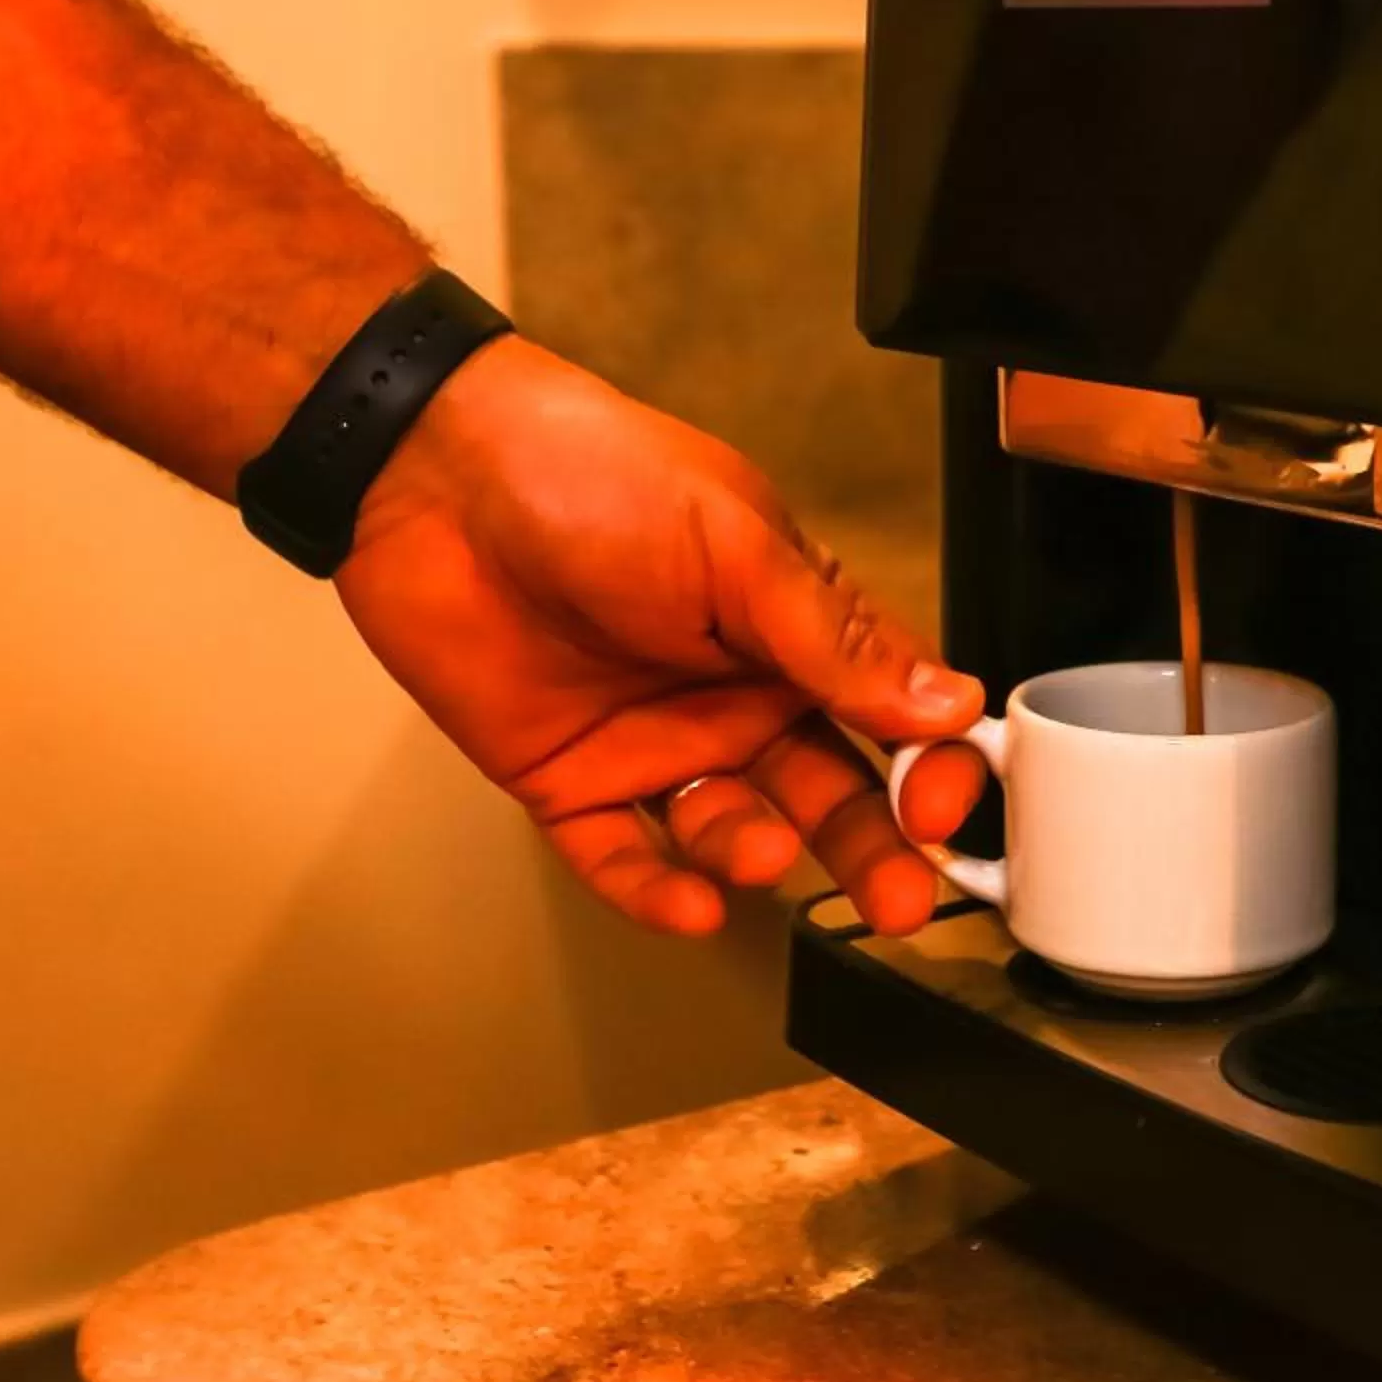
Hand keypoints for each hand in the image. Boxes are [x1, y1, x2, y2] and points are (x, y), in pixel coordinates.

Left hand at [329, 337, 992, 935]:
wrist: (434, 476)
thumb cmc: (593, 475)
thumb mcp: (737, 547)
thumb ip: (835, 640)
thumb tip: (947, 703)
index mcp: (794, 624)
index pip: (892, 712)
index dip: (929, 763)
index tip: (944, 803)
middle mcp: (735, 690)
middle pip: (829, 791)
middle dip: (874, 848)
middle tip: (904, 899)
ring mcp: (654, 739)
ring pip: (733, 830)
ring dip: (758, 853)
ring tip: (762, 851)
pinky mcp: (570, 778)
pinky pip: (624, 857)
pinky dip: (658, 892)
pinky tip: (693, 905)